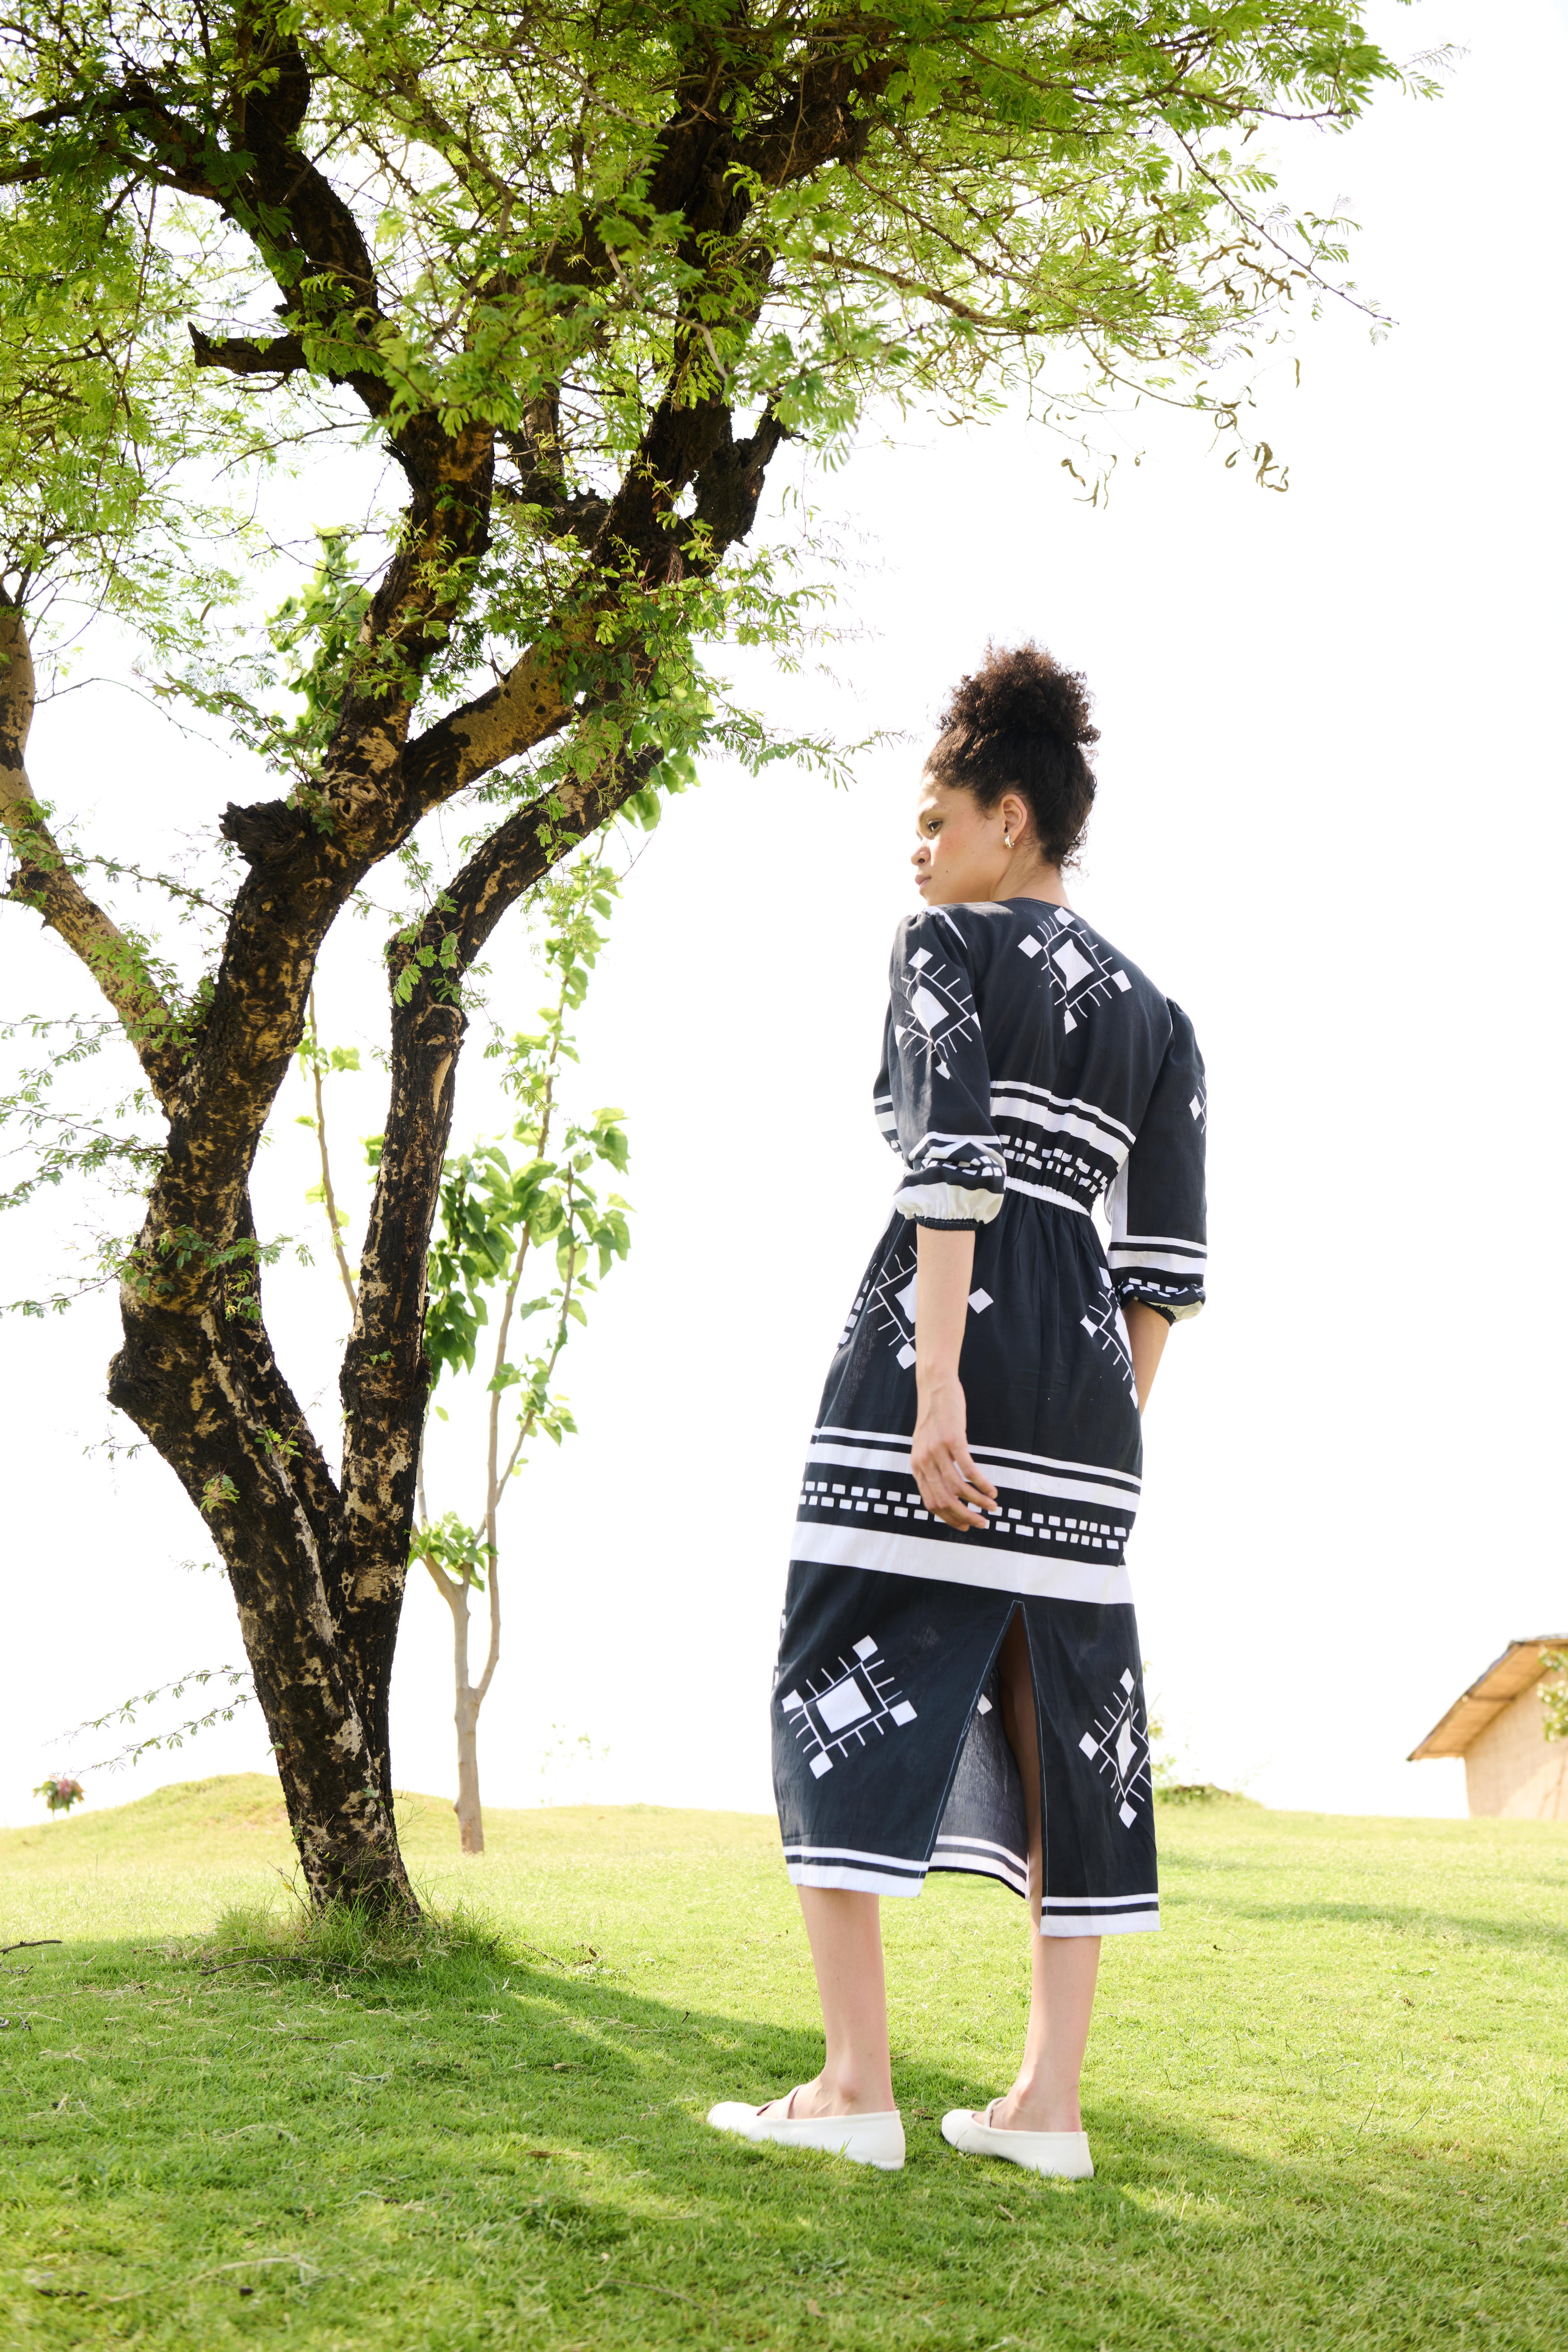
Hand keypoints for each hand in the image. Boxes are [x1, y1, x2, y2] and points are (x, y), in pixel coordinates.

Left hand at [911, 1376, 997, 1530]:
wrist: (935, 1388)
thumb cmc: (934, 1418)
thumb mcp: (925, 1446)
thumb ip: (931, 1467)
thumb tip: (946, 1491)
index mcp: (916, 1467)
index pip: (931, 1503)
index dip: (949, 1518)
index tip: (965, 1526)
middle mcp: (923, 1462)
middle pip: (945, 1500)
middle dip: (965, 1516)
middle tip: (982, 1524)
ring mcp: (937, 1451)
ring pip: (958, 1488)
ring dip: (978, 1502)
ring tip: (992, 1507)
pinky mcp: (952, 1439)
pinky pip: (969, 1469)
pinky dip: (982, 1484)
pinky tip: (992, 1490)